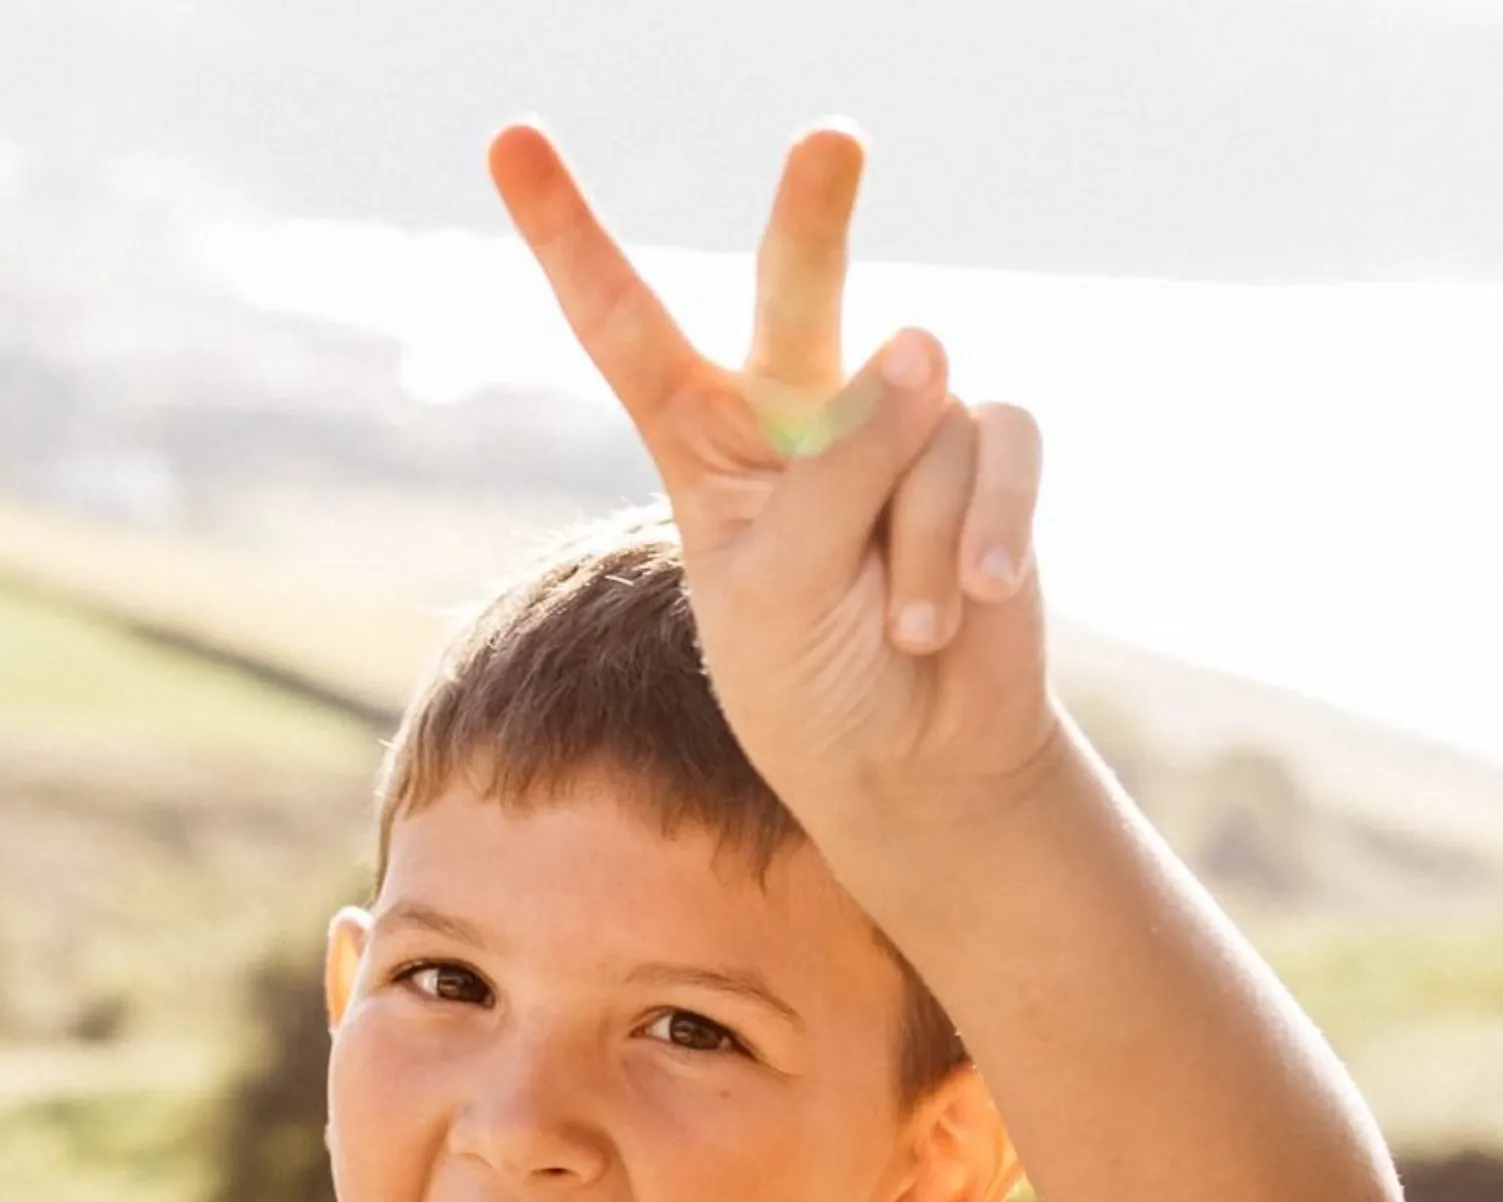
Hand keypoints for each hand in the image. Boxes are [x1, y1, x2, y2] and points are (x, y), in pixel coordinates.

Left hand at [488, 123, 1061, 833]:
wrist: (916, 764)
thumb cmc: (810, 686)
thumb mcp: (777, 592)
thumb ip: (835, 470)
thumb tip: (928, 337)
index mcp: (700, 438)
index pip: (625, 323)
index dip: (569, 232)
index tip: (507, 136)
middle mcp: (800, 409)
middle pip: (798, 286)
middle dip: (816, 209)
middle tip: (830, 138)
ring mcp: (900, 422)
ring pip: (918, 419)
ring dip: (915, 545)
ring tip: (900, 625)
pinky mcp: (986, 449)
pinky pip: (994, 444)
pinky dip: (986, 529)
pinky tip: (976, 599)